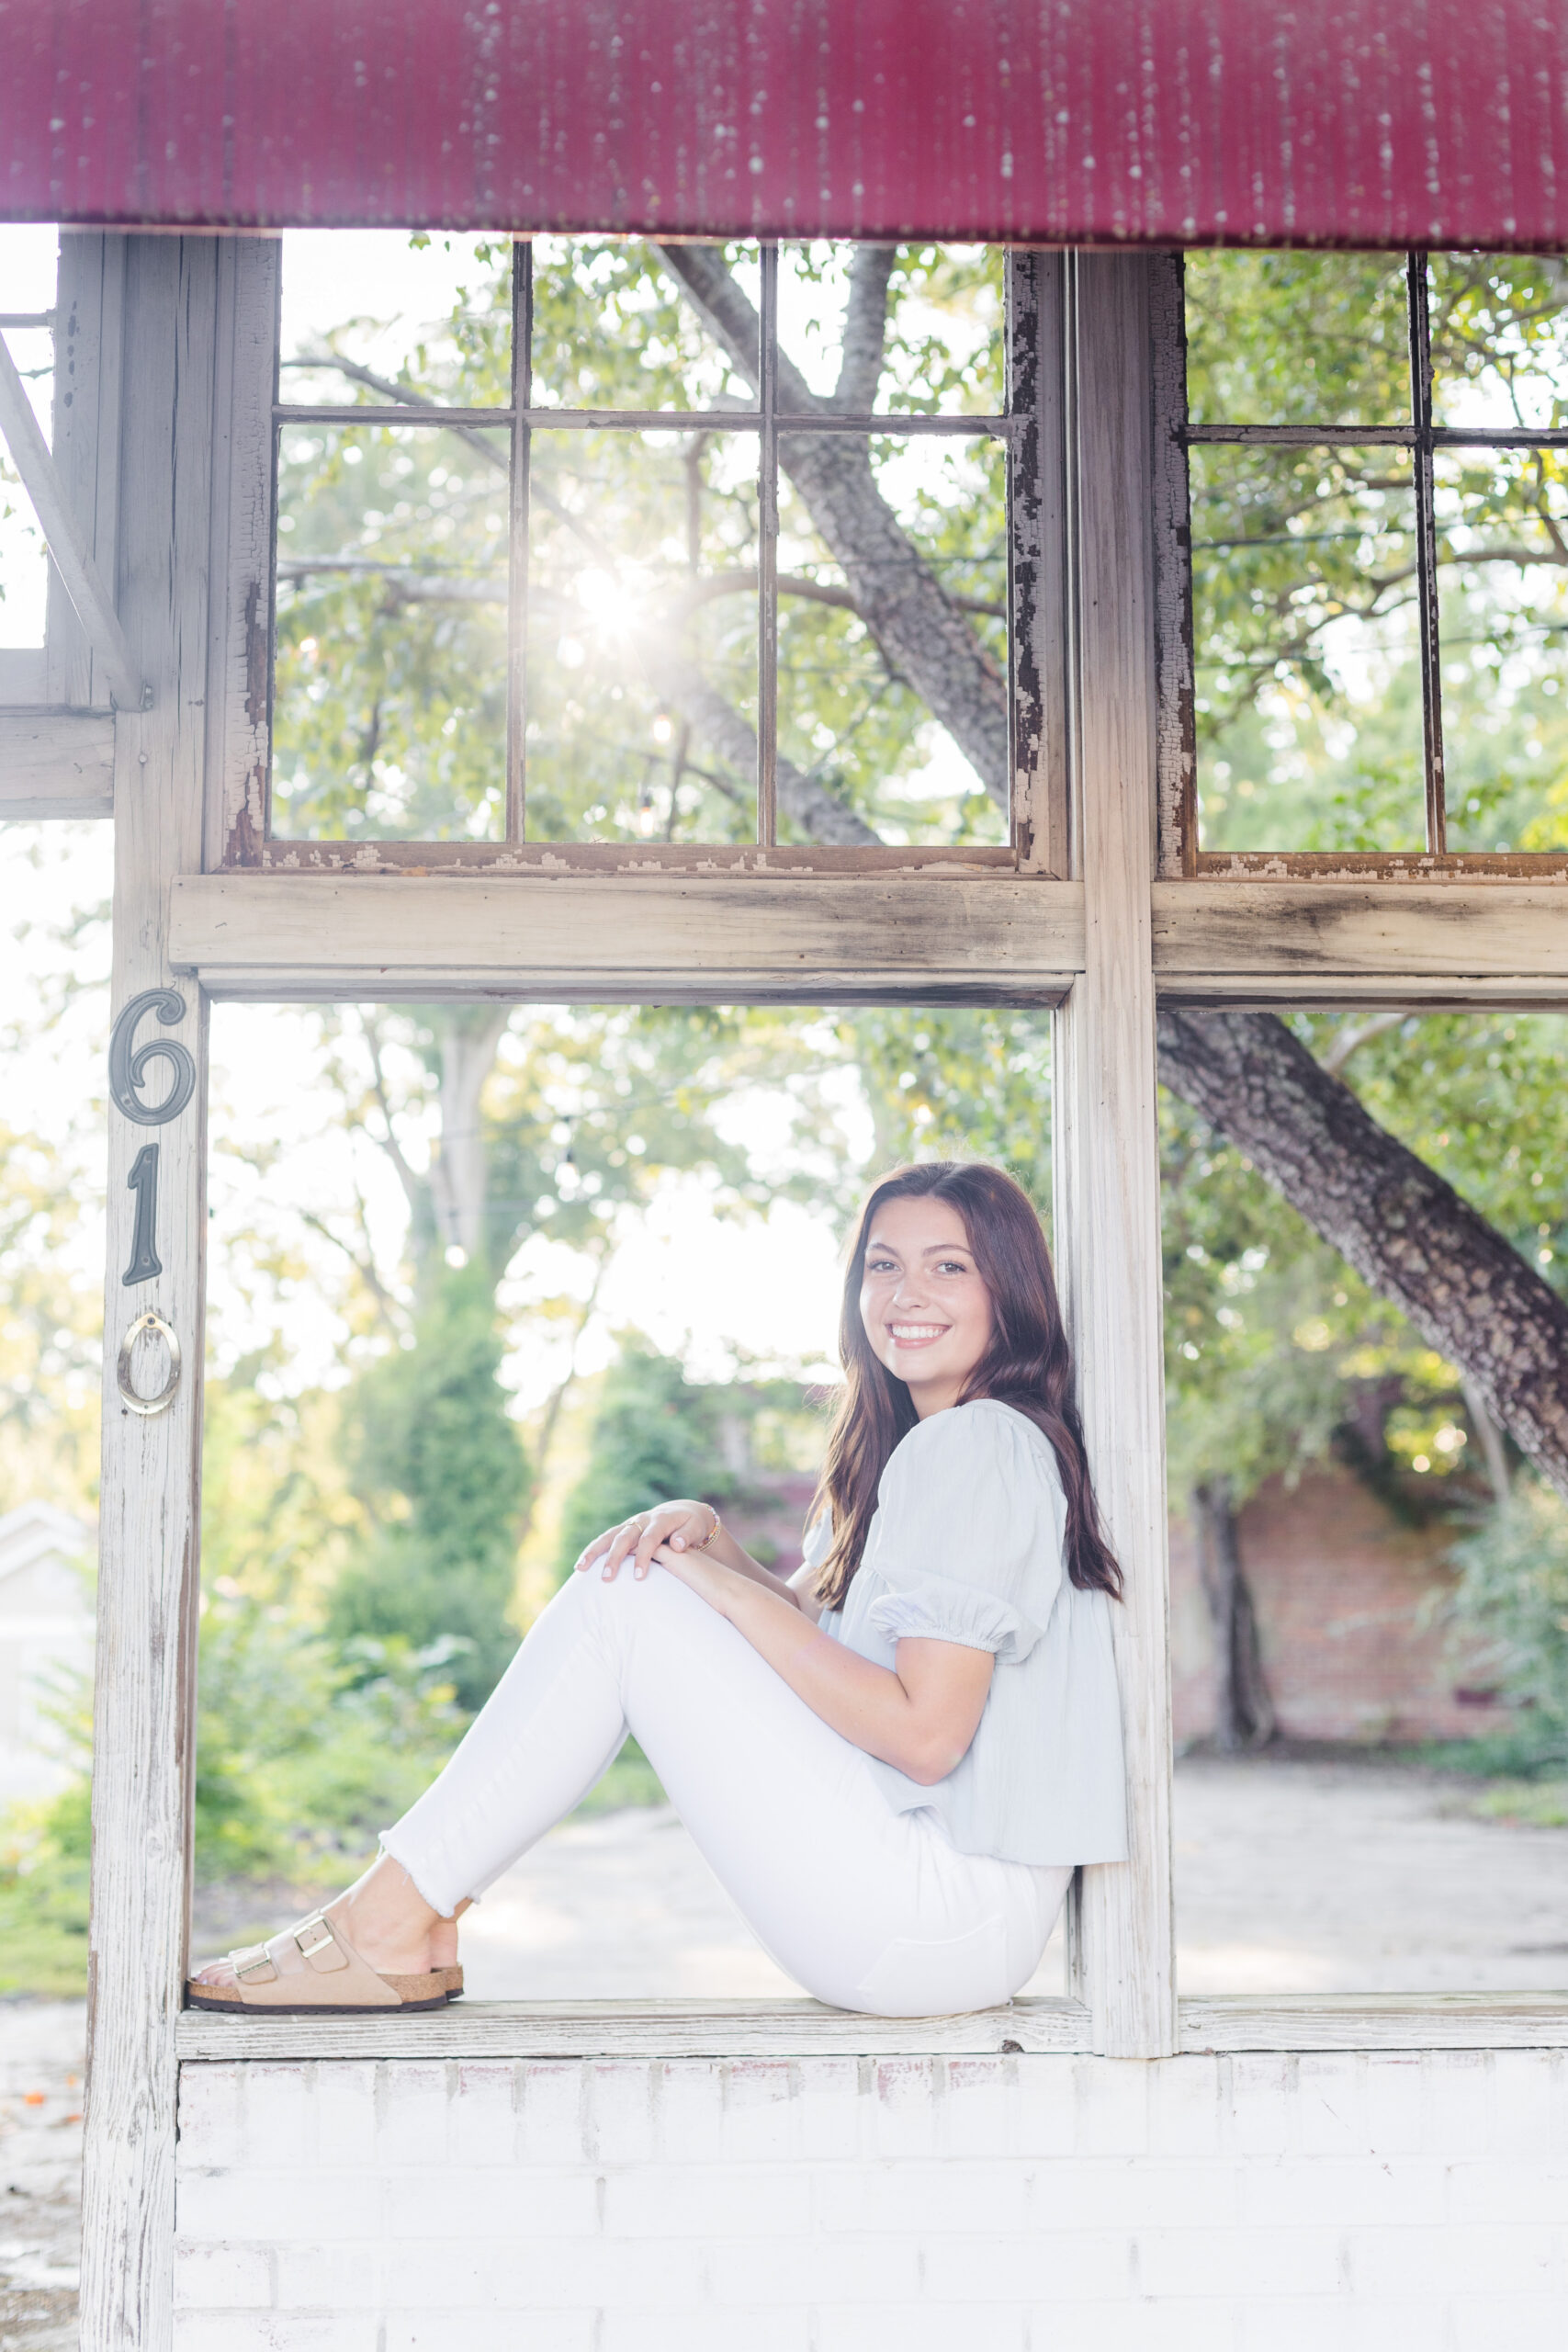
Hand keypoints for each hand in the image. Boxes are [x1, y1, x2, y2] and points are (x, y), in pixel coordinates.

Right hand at [573, 1499, 718, 1581]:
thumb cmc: (692, 1524)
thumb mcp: (696, 1527)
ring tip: (580, 1568)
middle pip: (624, 1537)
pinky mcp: (624, 1529)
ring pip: (609, 1536)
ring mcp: (631, 1524)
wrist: (683, 1513)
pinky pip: (605, 1538)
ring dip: (594, 1552)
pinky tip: (580, 1565)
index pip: (650, 1538)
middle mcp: (642, 1520)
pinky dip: (593, 1550)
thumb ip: (687, 1535)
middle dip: (614, 1557)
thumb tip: (677, 1545)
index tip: (638, 1576)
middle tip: (607, 1578)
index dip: (643, 1556)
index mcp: (660, 1519)